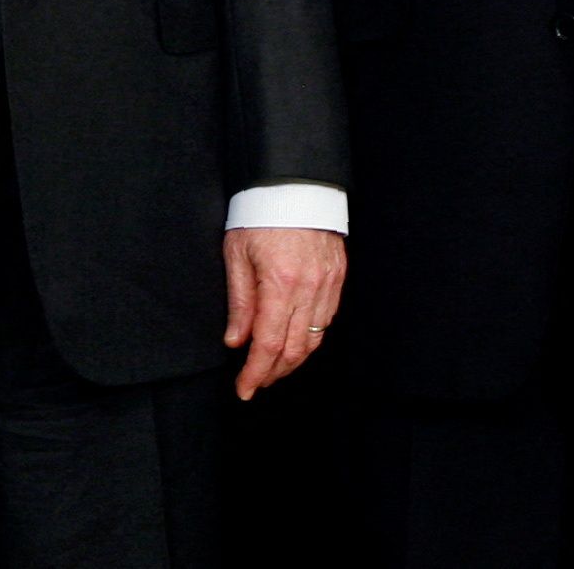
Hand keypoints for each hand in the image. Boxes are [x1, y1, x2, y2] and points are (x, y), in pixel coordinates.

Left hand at [223, 227, 346, 399]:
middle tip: (255, 383)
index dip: (256, 373)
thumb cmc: (260, 213)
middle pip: (294, 350)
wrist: (294, 184)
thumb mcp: (236, 255)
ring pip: (314, 340)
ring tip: (273, 368)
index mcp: (280, 283)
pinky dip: (310, 339)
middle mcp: (309, 288)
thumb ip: (239, 302)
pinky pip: (327, 320)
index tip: (244, 389)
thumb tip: (236, 341)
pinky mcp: (337, 278)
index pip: (269, 344)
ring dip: (292, 361)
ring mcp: (328, 284)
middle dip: (273, 373)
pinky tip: (295, 342)